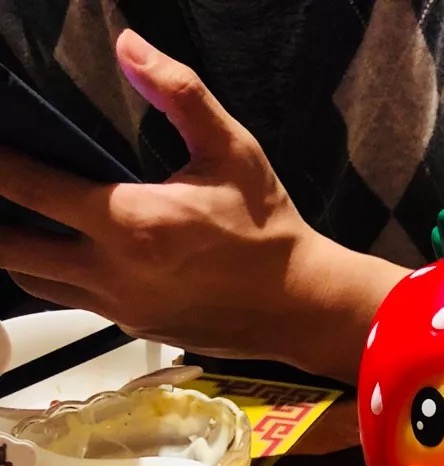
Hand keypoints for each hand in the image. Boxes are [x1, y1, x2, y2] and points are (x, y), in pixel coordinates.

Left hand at [0, 32, 404, 375]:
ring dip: (18, 252)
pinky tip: (65, 249)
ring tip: (18, 221)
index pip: (30, 188)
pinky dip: (56, 275)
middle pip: (13, 250)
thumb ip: (178, 93)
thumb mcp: (231, 150)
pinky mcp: (133, 326)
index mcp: (131, 220)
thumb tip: (129, 45)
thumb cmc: (268, 229)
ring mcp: (120, 305)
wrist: (299, 305)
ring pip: (35, 282)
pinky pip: (75, 300)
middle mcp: (114, 271)